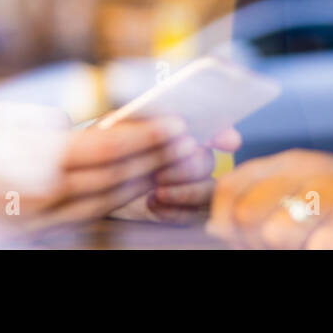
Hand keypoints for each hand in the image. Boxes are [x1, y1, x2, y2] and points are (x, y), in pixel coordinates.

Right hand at [0, 106, 193, 240]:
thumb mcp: (5, 115)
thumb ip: (51, 120)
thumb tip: (80, 127)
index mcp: (39, 163)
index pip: (107, 149)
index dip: (146, 138)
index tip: (175, 125)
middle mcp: (47, 197)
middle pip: (115, 178)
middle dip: (156, 160)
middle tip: (188, 143)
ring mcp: (44, 220)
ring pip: (106, 202)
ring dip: (142, 182)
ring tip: (170, 163)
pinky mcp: (38, 232)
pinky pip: (87, 216)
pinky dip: (115, 201)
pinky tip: (133, 187)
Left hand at [112, 127, 241, 224]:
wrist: (103, 172)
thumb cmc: (115, 142)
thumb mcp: (125, 124)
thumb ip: (149, 117)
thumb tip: (177, 119)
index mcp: (183, 131)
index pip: (213, 129)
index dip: (224, 134)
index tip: (229, 142)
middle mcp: (193, 157)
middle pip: (208, 162)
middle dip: (188, 167)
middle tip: (160, 172)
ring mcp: (192, 185)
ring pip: (207, 190)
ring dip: (185, 191)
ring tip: (157, 190)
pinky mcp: (185, 210)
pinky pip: (193, 215)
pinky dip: (174, 211)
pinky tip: (153, 203)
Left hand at [206, 149, 332, 248]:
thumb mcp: (309, 192)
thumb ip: (265, 201)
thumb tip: (215, 226)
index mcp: (288, 163)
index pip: (228, 188)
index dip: (222, 221)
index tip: (236, 239)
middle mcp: (306, 168)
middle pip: (244, 215)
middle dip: (251, 243)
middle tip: (285, 247)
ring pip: (274, 233)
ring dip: (289, 250)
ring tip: (313, 245)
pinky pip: (318, 247)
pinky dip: (322, 253)